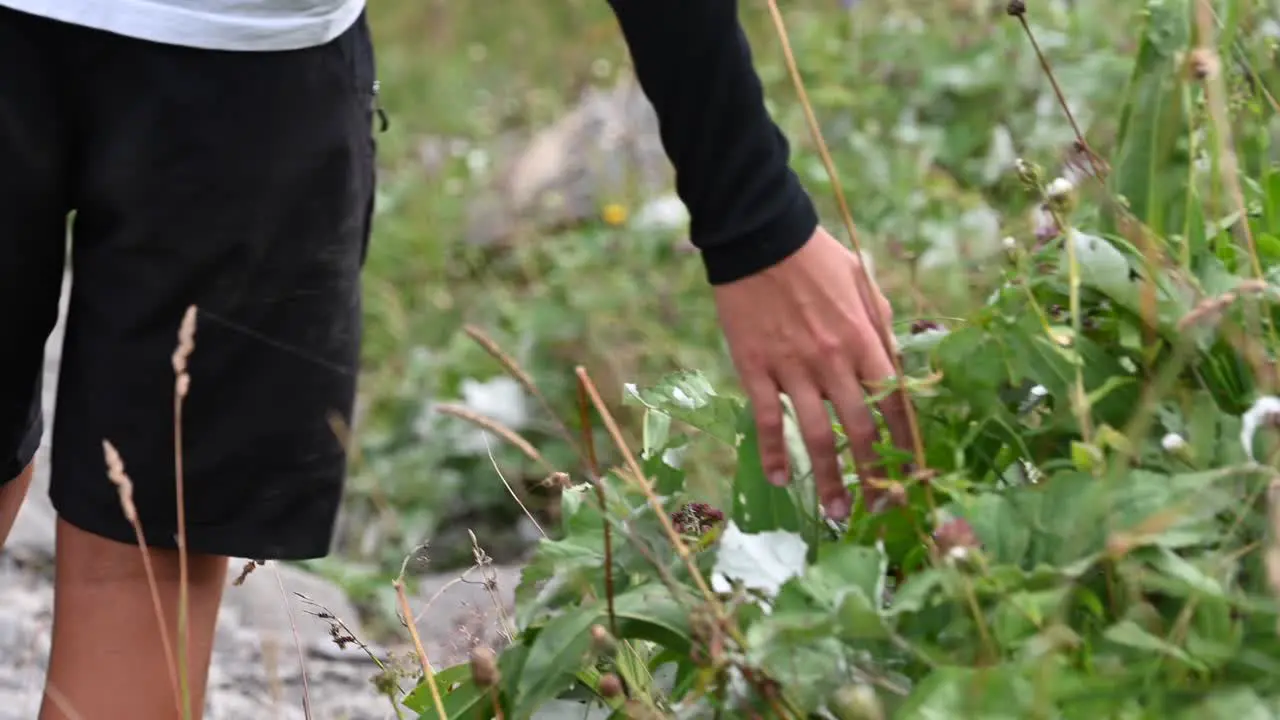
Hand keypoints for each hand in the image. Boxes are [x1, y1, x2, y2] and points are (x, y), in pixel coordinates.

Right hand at [713, 226, 911, 520]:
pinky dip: (774, 454)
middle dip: (874, 474)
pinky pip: (769, 420)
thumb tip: (894, 358)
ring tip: (837, 511)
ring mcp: (794, 368)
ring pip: (818, 436)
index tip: (913, 472)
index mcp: (865, 339)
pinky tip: (781, 480)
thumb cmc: (815, 256)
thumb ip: (880, 323)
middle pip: (861, 430)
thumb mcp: (862, 282)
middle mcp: (834, 360)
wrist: (759, 238)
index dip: (906, 442)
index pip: (894, 403)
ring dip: (830, 478)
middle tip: (880, 508)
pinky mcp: (757, 368)